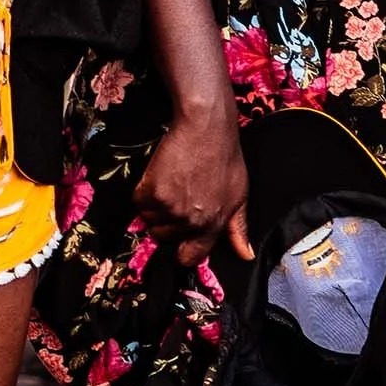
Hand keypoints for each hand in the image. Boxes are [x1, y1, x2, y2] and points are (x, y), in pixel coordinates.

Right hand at [136, 108, 251, 266]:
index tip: (179, 242)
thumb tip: (246, 256)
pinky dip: (145, 189)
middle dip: (167, 219)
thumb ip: (239, 229)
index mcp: (212, 225)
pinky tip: (161, 174)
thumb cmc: (225, 158)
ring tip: (171, 182)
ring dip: (155, 204)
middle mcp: (190, 221)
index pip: (191, 256)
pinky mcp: (153, 191)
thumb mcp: (240, 195)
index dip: (182, 251)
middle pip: (164, 235)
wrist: (206, 129)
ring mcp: (170, 208)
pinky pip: (139, 200)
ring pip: (149, 217)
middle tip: (178, 195)